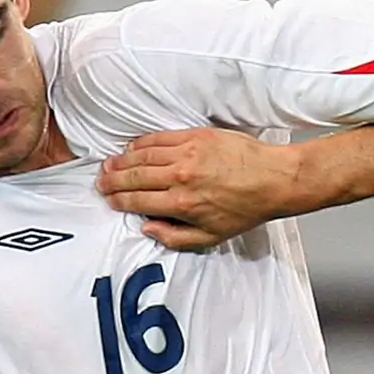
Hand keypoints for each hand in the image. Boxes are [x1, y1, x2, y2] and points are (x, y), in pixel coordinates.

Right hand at [98, 130, 298, 250]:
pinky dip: (142, 143)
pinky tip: (132, 147)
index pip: (138, 200)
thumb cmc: (245, 210)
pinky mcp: (195, 136)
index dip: (119, 200)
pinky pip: (160, 138)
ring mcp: (187, 153)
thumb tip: (146, 228)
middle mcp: (180, 177)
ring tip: (109, 165)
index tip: (109, 199)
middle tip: (101, 182)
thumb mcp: (211, 236)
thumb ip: (174, 237)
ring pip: (143, 155)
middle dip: (113, 180)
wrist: (272, 179)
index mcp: (182, 205)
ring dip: (122, 160)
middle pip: (135, 177)